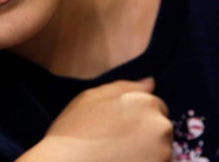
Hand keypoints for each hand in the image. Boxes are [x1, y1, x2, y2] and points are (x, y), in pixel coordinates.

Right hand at [19, 78, 172, 160]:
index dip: (135, 115)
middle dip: (144, 133)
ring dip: (146, 151)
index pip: (156, 106)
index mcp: (144, 102)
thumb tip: (150, 82)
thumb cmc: (74, 131)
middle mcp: (160, 126)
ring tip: (117, 154)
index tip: (118, 125)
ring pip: (161, 150)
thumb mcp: (90, 98)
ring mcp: (163, 153)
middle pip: (160, 128)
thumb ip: (123, 87)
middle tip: (115, 141)